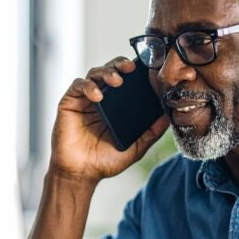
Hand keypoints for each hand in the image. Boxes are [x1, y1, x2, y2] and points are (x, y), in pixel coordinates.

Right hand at [49, 57, 169, 183]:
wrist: (81, 174)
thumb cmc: (105, 162)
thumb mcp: (136, 147)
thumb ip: (151, 132)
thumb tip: (169, 116)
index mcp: (117, 106)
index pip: (126, 80)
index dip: (135, 72)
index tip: (146, 69)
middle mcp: (101, 99)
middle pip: (110, 71)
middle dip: (120, 64)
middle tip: (131, 67)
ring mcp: (85, 100)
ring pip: (94, 74)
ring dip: (106, 72)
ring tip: (117, 80)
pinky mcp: (69, 102)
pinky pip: (78, 86)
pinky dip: (88, 86)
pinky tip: (97, 95)